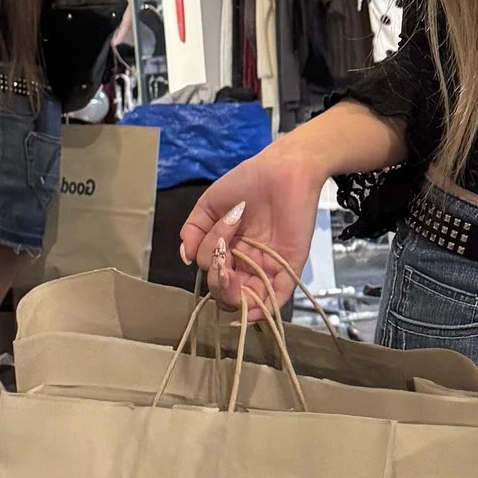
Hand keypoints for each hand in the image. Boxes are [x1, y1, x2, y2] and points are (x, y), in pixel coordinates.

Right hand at [179, 137, 325, 311]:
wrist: (283, 168)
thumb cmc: (247, 182)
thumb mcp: (209, 204)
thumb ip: (193, 231)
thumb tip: (187, 258)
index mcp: (230, 249)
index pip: (213, 274)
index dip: (209, 268)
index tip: (213, 245)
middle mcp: (248, 262)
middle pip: (227, 291)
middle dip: (217, 280)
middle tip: (222, 252)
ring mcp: (269, 266)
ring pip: (248, 298)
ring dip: (232, 294)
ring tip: (229, 269)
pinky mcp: (290, 266)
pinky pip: (278, 296)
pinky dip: (263, 309)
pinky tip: (249, 306)